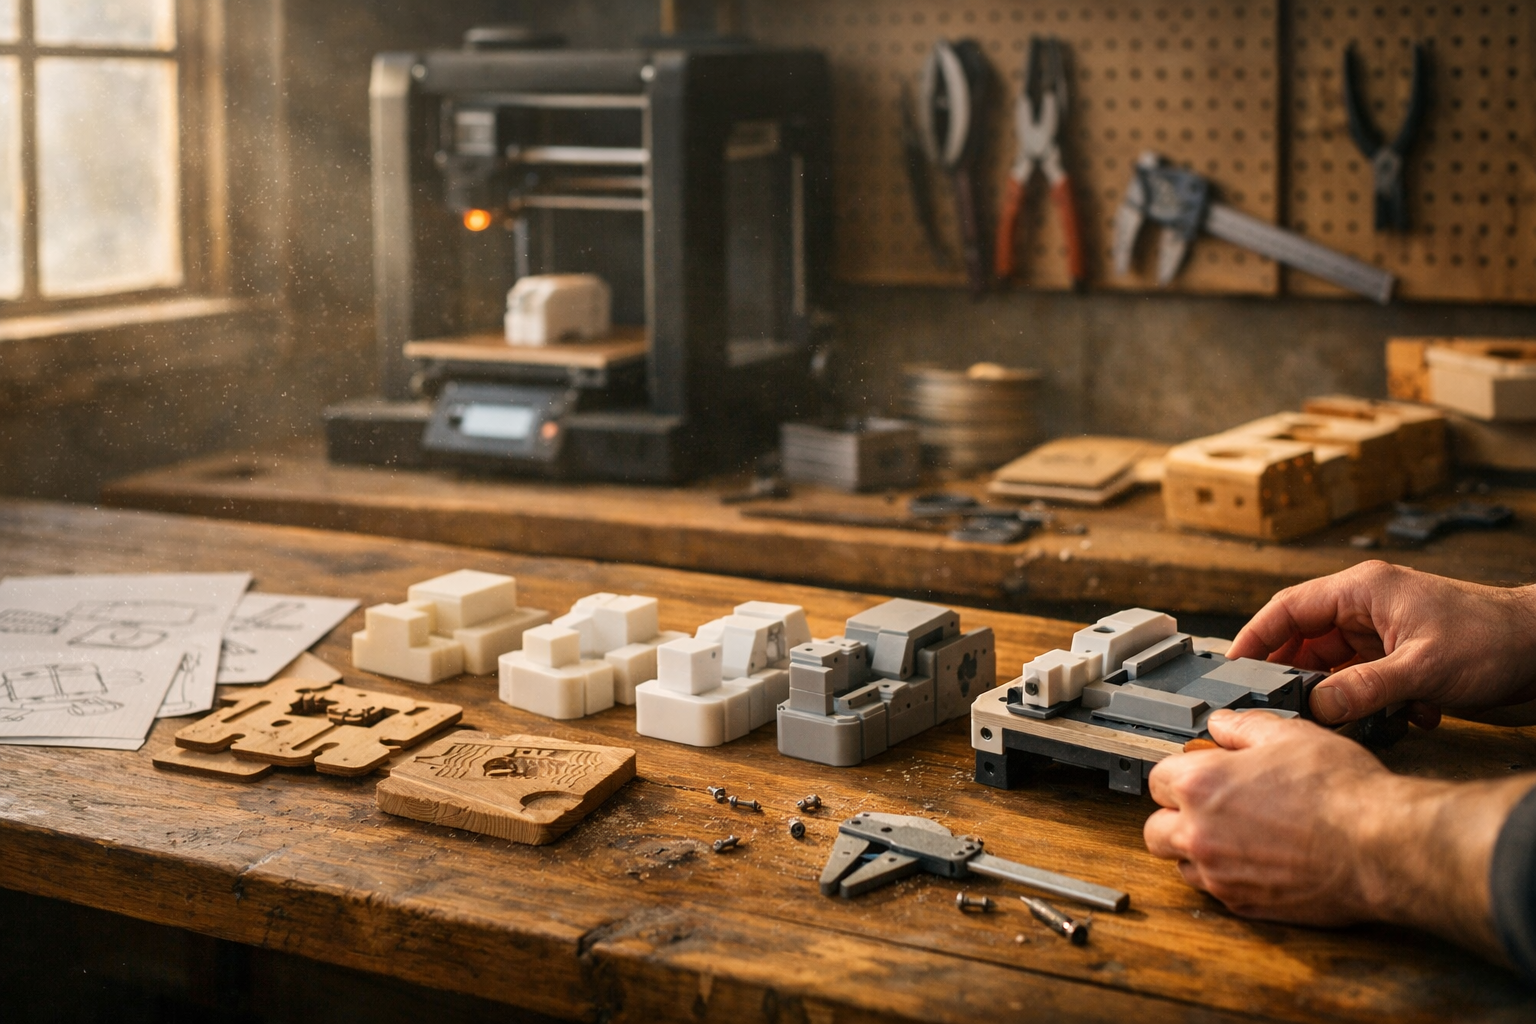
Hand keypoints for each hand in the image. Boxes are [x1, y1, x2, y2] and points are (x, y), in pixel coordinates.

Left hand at [1145, 710, 1393, 925]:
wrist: (1380, 846)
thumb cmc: (1340, 791)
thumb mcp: (1290, 735)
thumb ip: (1244, 727)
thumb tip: (1222, 725)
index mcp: (1201, 787)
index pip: (1156, 780)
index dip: (1180, 773)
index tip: (1198, 773)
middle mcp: (1200, 834)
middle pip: (1155, 829)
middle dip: (1174, 816)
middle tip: (1206, 807)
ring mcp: (1220, 875)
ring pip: (1182, 865)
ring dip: (1196, 850)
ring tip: (1232, 835)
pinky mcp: (1246, 906)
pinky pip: (1216, 892)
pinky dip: (1226, 878)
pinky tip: (1256, 861)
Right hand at [1227, 561, 1535, 724]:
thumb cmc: (1494, 638)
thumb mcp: (1422, 667)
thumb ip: (1363, 688)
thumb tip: (1317, 708)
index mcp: (1362, 590)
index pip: (1288, 608)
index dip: (1255, 636)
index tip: (1232, 667)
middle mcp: (1367, 609)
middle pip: (1305, 640)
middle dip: (1293, 675)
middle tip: (1276, 706)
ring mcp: (1383, 635)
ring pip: (1333, 666)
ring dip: (1337, 696)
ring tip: (1339, 720)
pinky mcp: (1400, 660)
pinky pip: (1362, 683)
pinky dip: (1369, 705)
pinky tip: (1398, 719)